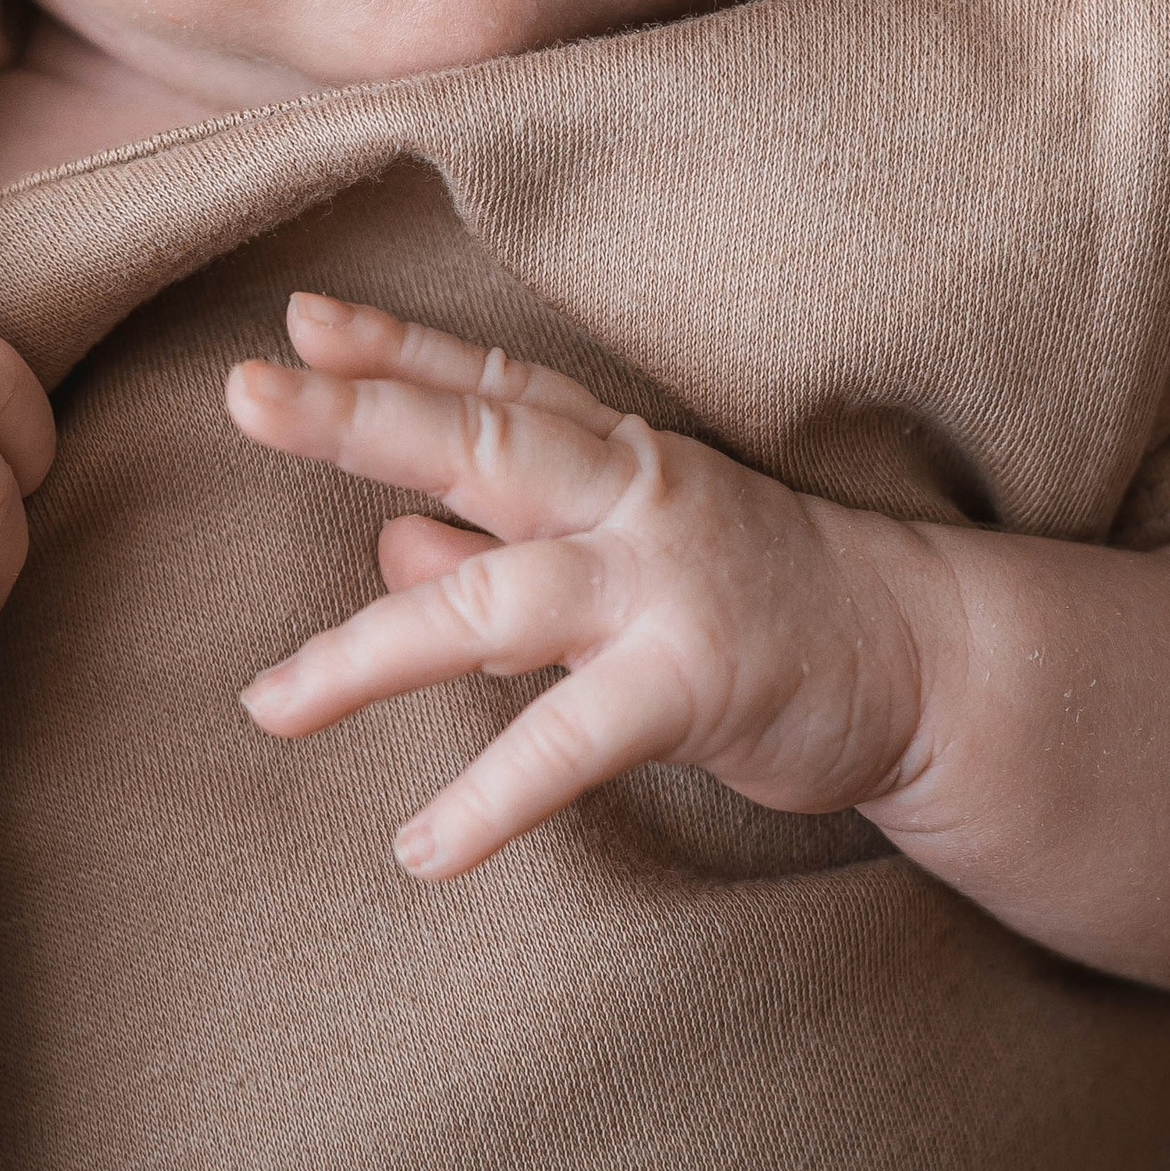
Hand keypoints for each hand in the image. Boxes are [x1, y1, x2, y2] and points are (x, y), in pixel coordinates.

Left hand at [227, 295, 920, 878]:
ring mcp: (664, 581)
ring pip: (495, 598)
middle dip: (356, 416)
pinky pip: (571, 740)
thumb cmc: (760, 600)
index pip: (486, 382)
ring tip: (267, 704)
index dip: (390, 346)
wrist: (925, 661)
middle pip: (476, 438)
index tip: (294, 321)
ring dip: (370, 652)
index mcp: (611, 453)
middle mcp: (632, 492)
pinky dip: (491, 800)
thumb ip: (504, 547)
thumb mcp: (622, 556)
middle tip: (244, 393)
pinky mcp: (697, 678)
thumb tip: (388, 543)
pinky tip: (422, 849)